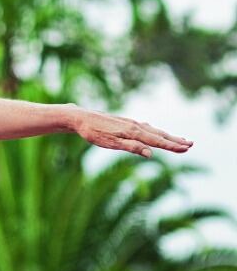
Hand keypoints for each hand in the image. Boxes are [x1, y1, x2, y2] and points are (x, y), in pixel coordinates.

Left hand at [72, 108, 191, 157]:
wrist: (80, 117)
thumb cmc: (93, 132)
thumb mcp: (111, 143)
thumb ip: (131, 147)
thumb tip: (151, 153)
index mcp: (133, 132)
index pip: (157, 141)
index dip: (172, 146)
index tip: (186, 148)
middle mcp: (134, 126)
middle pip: (159, 135)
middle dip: (174, 140)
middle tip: (191, 144)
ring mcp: (130, 123)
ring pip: (152, 130)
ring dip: (167, 135)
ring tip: (180, 139)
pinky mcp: (124, 122)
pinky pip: (144, 128)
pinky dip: (154, 131)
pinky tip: (155, 133)